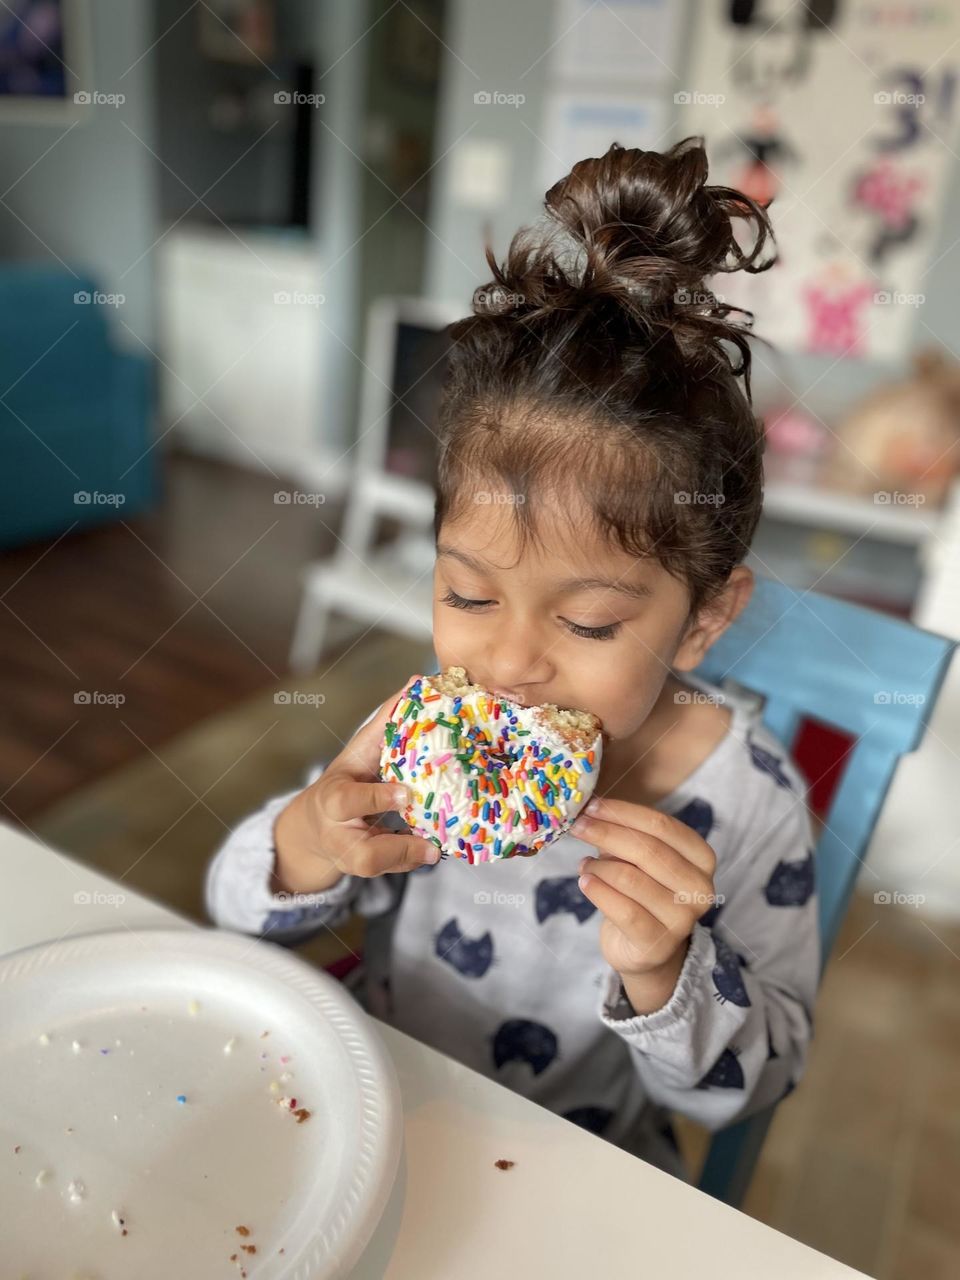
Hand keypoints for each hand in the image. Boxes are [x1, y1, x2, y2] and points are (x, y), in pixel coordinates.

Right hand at [272, 683, 440, 895]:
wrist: (314, 828)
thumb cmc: (346, 780)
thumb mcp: (358, 752)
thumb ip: (385, 722)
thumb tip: (416, 681)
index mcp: (334, 797)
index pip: (349, 800)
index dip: (377, 799)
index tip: (405, 795)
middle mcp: (339, 834)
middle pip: (362, 853)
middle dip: (395, 848)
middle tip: (431, 844)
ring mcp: (351, 858)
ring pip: (378, 870)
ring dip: (409, 859)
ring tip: (436, 850)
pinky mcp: (365, 871)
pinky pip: (391, 872)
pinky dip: (411, 861)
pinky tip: (434, 850)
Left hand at [569, 795, 717, 1009]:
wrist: (646, 949)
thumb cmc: (643, 893)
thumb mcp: (640, 860)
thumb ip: (625, 836)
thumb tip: (591, 812)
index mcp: (701, 858)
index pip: (663, 826)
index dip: (624, 813)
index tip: (591, 806)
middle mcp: (699, 888)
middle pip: (648, 850)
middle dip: (606, 833)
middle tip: (577, 827)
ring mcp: (682, 919)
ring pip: (631, 879)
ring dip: (598, 866)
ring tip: (584, 865)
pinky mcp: (658, 944)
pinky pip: (623, 911)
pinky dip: (598, 891)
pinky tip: (584, 882)